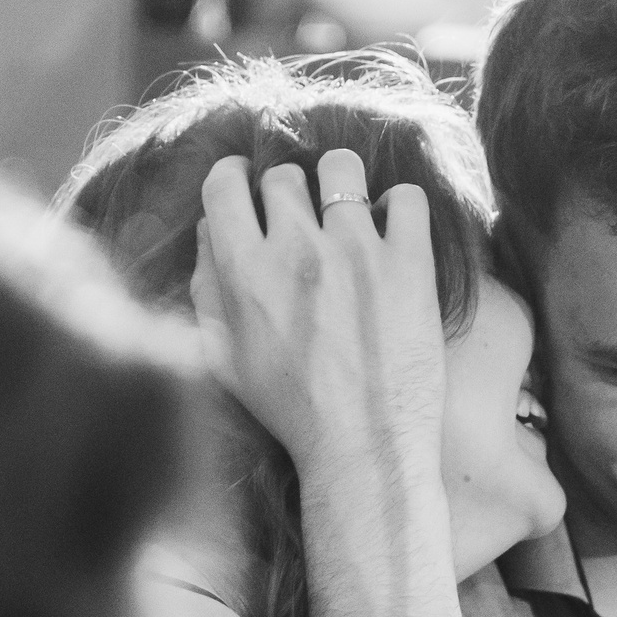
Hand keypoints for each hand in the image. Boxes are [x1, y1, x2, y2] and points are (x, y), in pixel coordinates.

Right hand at [190, 148, 446, 478]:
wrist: (363, 448)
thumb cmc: (289, 411)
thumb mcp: (223, 359)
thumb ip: (207, 289)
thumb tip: (210, 232)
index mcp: (245, 272)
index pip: (225, 184)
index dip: (233, 178)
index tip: (248, 188)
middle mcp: (297, 250)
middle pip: (284, 174)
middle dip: (288, 190)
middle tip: (302, 218)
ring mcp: (357, 251)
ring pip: (342, 169)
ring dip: (342, 184)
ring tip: (348, 213)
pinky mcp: (410, 263)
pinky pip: (407, 197)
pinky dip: (399, 206)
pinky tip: (393, 231)